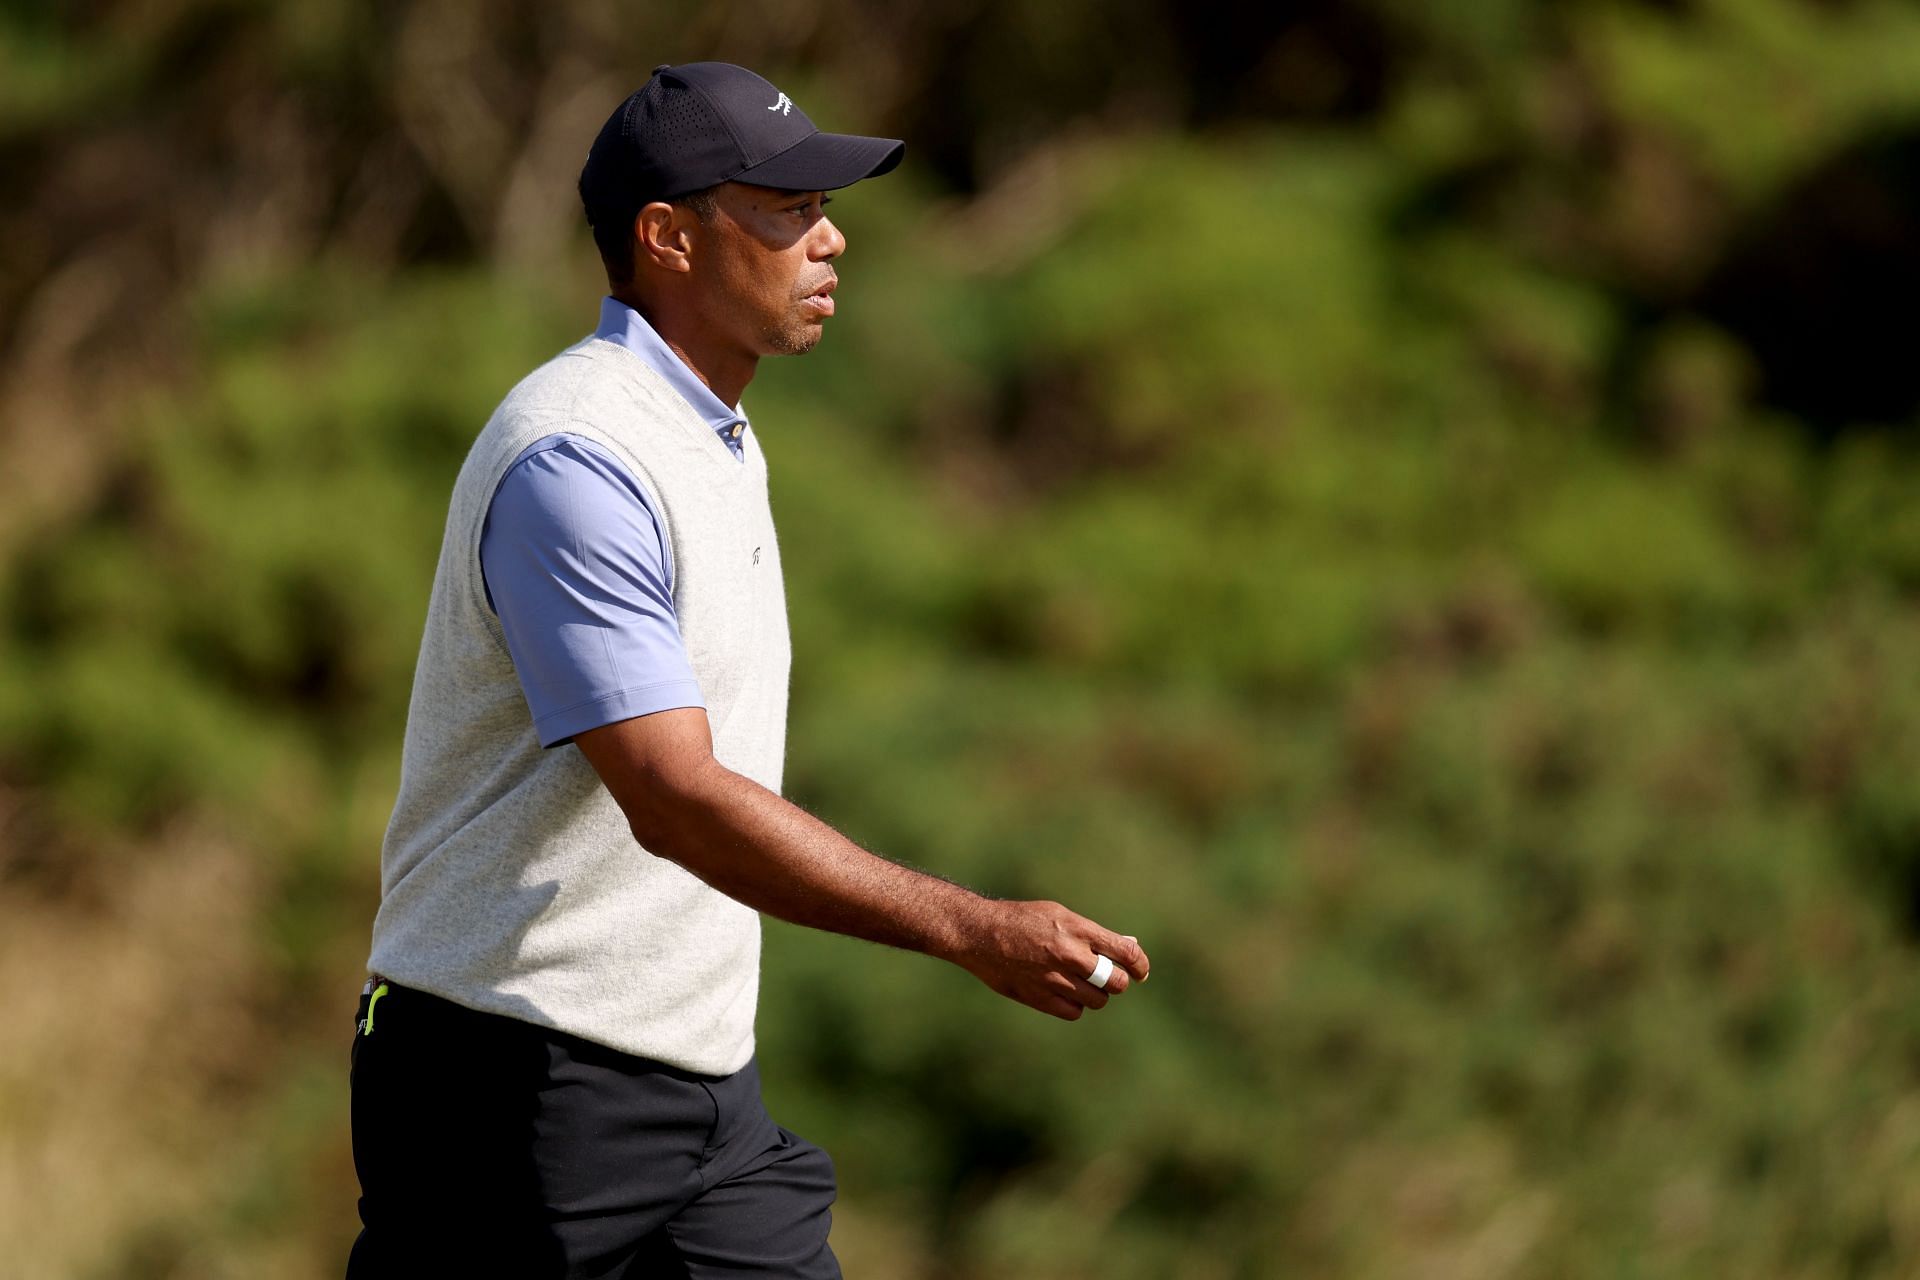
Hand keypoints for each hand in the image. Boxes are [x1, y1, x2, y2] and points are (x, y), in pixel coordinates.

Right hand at [947, 899, 1150, 1020]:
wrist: (979, 934)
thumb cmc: (1022, 920)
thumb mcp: (1059, 916)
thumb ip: (1092, 935)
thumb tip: (1127, 948)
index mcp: (1076, 929)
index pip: (1125, 953)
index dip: (1139, 965)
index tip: (1140, 971)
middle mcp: (1069, 955)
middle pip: (1115, 982)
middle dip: (1117, 981)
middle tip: (1108, 977)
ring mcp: (1054, 979)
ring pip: (1097, 1000)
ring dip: (1096, 994)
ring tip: (1082, 983)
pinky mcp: (1039, 998)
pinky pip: (1074, 1012)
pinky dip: (1076, 1005)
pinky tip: (1065, 992)